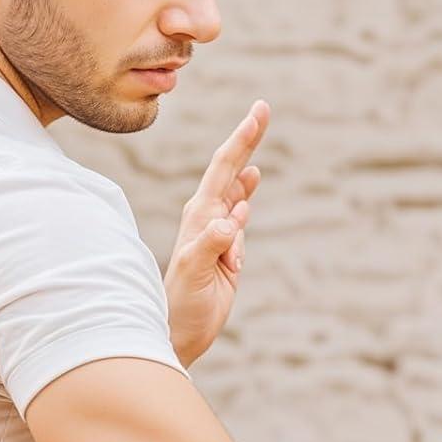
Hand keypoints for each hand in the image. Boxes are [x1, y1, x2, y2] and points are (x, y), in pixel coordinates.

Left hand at [163, 101, 266, 366]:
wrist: (178, 331)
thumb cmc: (181, 304)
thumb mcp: (194, 273)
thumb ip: (209, 245)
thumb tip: (228, 220)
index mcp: (200, 215)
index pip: (223, 168)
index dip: (242, 138)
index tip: (259, 112)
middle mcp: (207, 217)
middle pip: (230, 170)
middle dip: (247, 140)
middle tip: (263, 109)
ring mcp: (216, 233)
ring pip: (234, 191)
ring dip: (246, 164)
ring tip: (254, 136)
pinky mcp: (225, 251)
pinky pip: (238, 217)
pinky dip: (245, 199)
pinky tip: (250, 184)